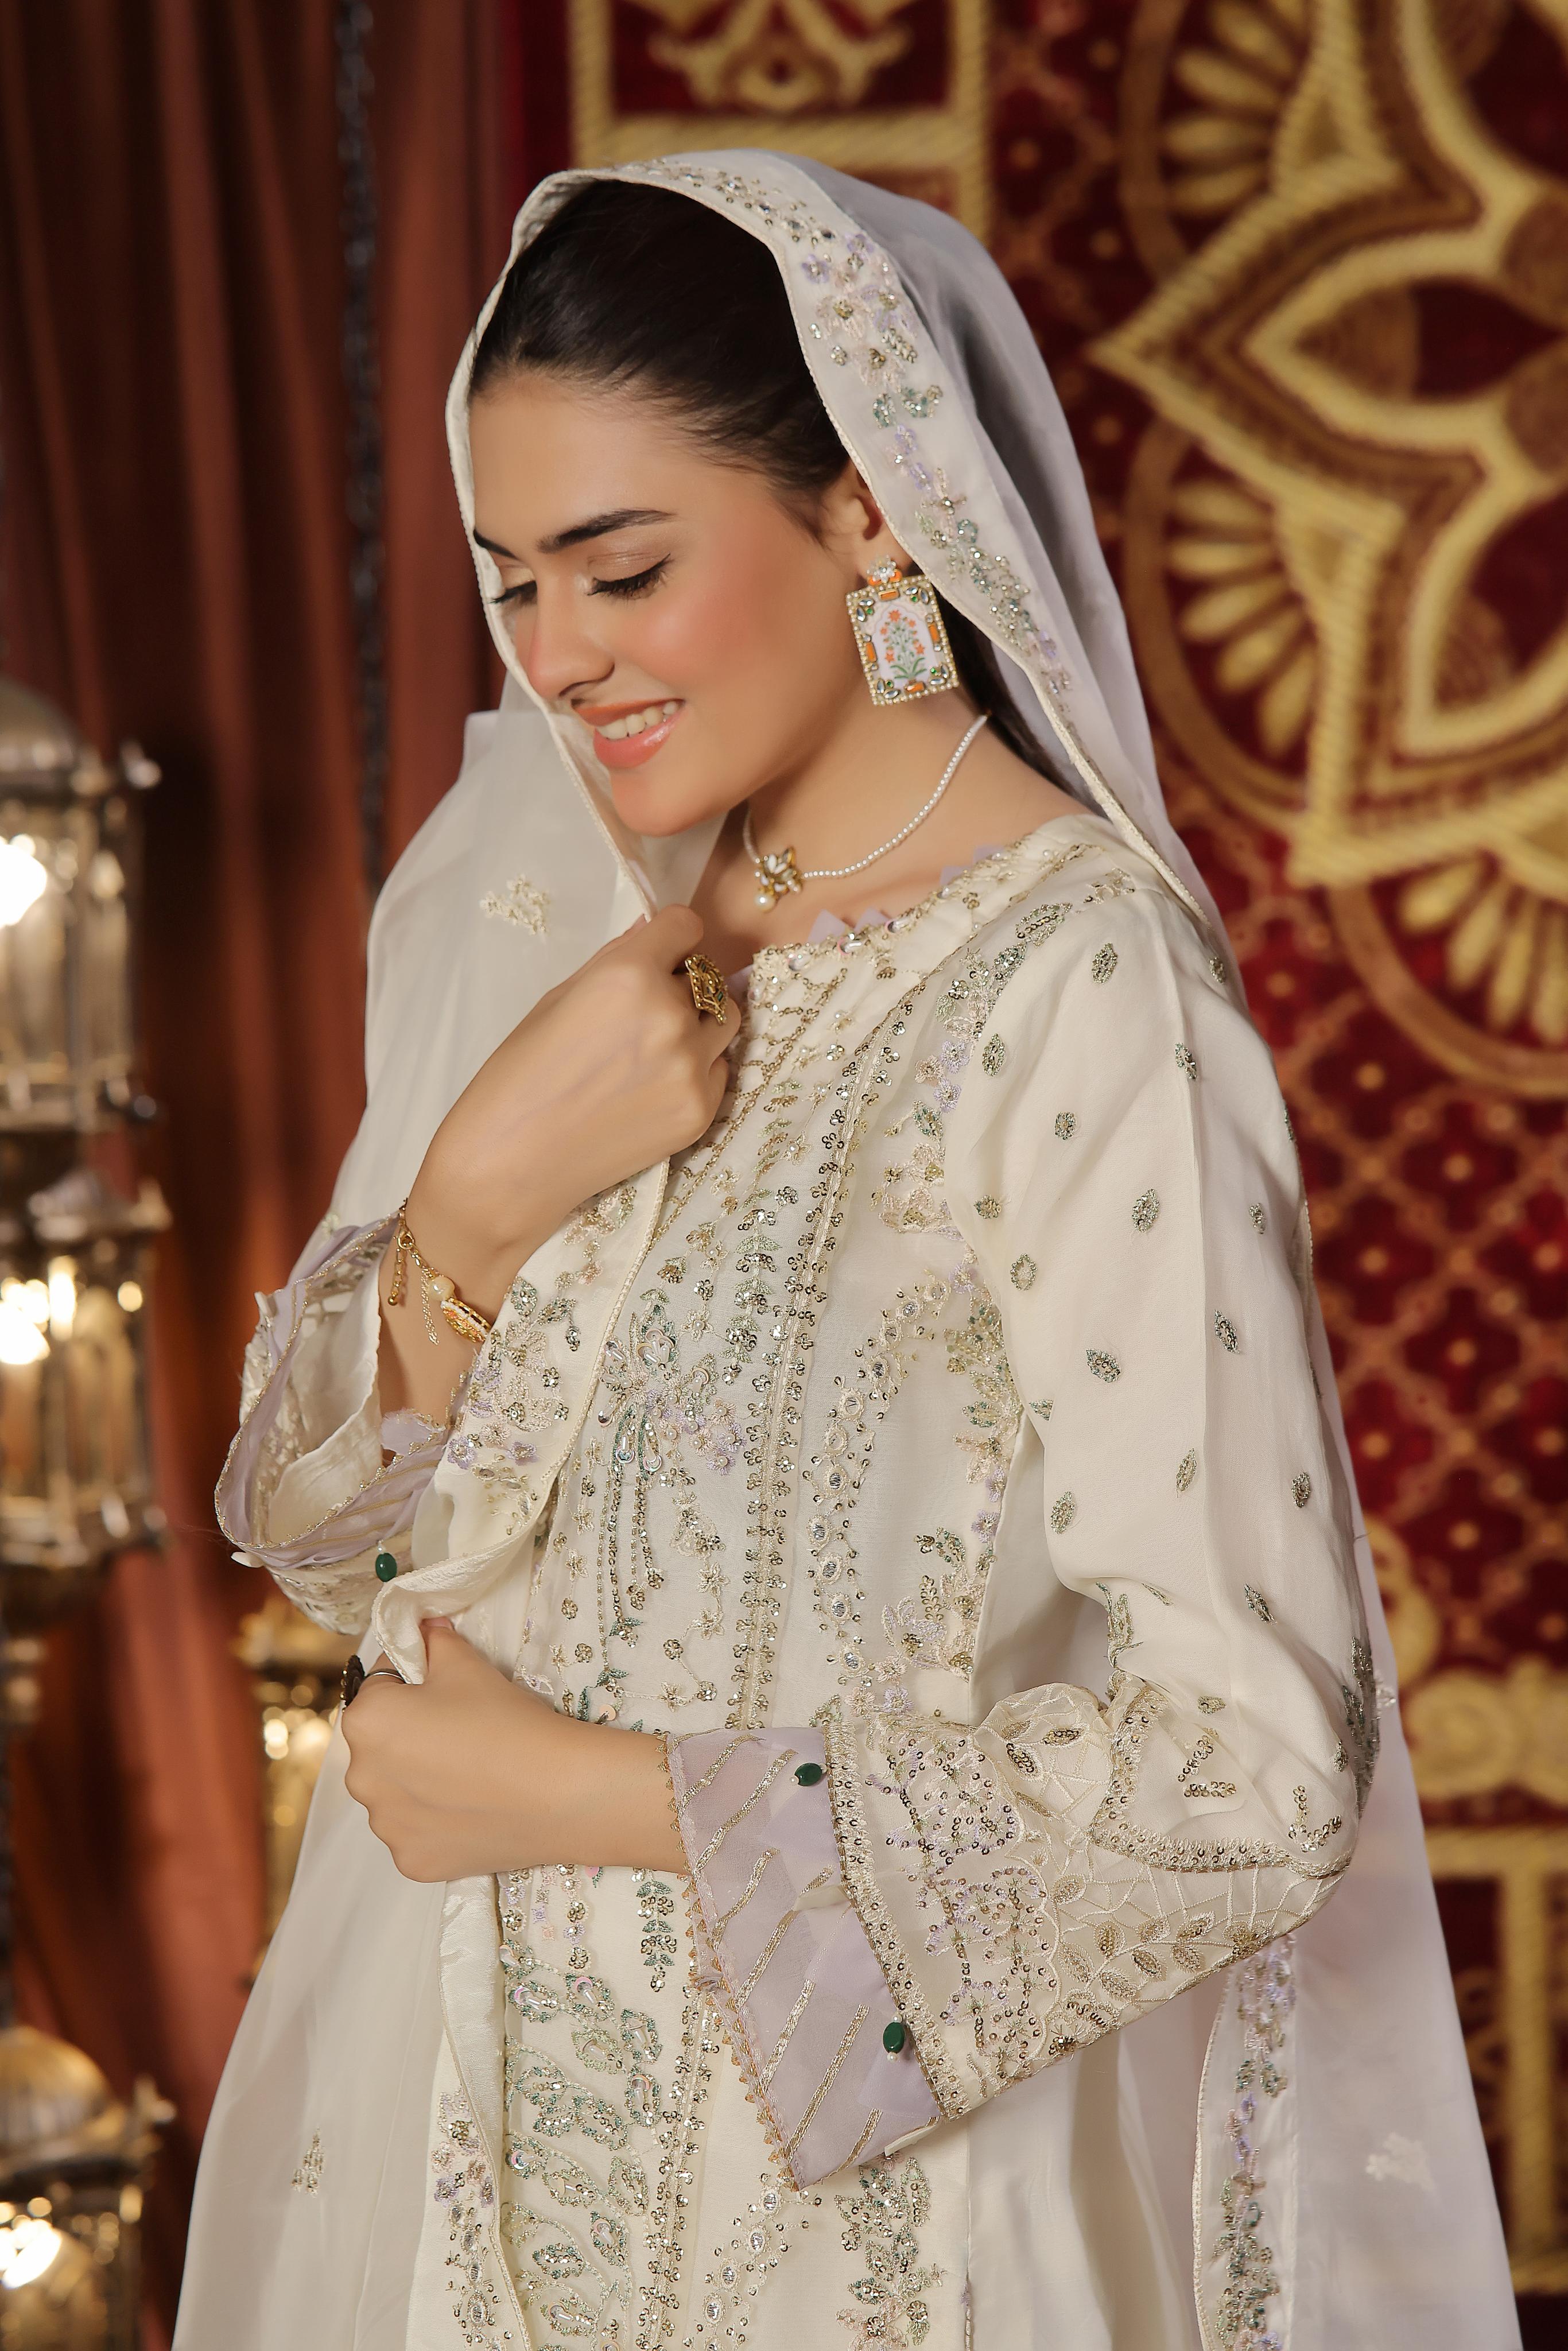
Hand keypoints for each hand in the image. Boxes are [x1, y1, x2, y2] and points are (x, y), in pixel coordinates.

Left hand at [340, 1621, 686, 1881]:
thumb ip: (434, 1642)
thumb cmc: (507, 1721)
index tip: (447, 1693)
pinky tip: (473, 1810)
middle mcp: (361, 1778)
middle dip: (410, 1737)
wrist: (557, 1792)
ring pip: (395, 1793)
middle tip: (463, 1734)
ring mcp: (385, 1827)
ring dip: (419, 1783)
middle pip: (381, 1746)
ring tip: (471, 1775)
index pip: (378, 1690)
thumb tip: (424, 1627)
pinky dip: (436, 1823)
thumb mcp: (467, 1664)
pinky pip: (414, 1833)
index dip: (413, 1686)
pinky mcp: (411, 1862)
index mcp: (366, 1722)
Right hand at [405, 904, 739, 1322]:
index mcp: (628, 975)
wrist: (511, 1162)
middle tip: (644, 1013)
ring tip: (655, 1048)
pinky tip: (653, 1087)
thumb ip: (614, 961)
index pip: (685, 926)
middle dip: (682, 985)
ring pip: (725, 1021)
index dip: (671, 938)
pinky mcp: (701, 1111)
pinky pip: (719, 1070)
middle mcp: (670, 1015)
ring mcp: (691, 1068)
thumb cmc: (518, 1074)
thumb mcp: (557, 998)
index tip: (660, 954)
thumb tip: (650, 932)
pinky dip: (698, 1069)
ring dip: (700, 1023)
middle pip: (707, 977)